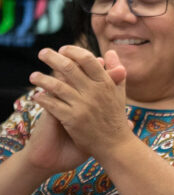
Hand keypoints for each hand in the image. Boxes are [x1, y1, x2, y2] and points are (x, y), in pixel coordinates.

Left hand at [29, 46, 130, 161]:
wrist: (115, 145)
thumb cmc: (116, 117)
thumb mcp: (119, 92)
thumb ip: (115, 71)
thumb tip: (110, 51)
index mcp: (106, 83)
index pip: (87, 59)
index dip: (73, 51)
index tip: (63, 49)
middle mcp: (94, 92)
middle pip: (69, 68)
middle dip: (53, 58)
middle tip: (43, 53)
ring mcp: (83, 105)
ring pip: (57, 85)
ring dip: (42, 78)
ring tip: (33, 76)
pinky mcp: (72, 119)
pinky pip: (52, 104)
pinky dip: (43, 98)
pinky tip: (37, 96)